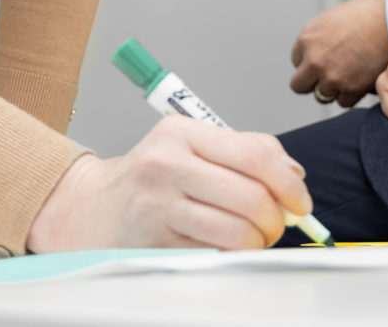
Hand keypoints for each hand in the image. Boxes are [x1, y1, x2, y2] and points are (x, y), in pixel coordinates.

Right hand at [26, 116, 311, 251]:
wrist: (88, 208)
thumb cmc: (149, 177)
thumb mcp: (189, 147)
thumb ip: (243, 152)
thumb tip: (294, 173)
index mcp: (181, 132)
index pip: (255, 154)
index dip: (288, 183)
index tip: (299, 201)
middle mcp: (167, 164)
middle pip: (250, 196)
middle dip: (275, 219)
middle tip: (277, 226)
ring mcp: (158, 205)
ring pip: (235, 230)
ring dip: (257, 242)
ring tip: (254, 239)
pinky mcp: (153, 241)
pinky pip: (213, 253)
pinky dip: (232, 255)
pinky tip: (227, 248)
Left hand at [289, 0, 387, 107]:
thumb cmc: (370, 13)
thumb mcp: (334, 19)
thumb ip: (321, 38)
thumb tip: (321, 51)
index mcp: (307, 37)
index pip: (296, 60)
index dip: (311, 61)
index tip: (324, 59)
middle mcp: (314, 59)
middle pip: (299, 85)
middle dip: (312, 82)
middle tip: (328, 76)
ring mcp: (331, 77)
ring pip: (321, 95)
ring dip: (334, 89)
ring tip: (351, 75)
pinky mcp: (350, 89)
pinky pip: (343, 102)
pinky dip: (352, 94)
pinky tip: (361, 81)